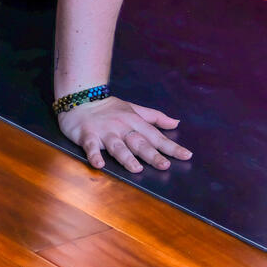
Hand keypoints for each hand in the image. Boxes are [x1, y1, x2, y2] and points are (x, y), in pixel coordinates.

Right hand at [56, 96, 192, 172]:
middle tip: (164, 165)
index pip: (156, 136)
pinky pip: (91, 147)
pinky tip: (99, 164)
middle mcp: (122, 127)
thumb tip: (176, 122)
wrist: (80, 98)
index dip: (171, 146)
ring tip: (136, 168)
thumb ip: (155, 117)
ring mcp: (104, 132)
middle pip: (139, 142)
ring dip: (126, 157)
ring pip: (117, 146)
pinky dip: (94, 155)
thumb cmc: (108, 107)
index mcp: (134, 121)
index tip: (186, 155)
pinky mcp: (87, 135)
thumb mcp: (134, 109)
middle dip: (152, 154)